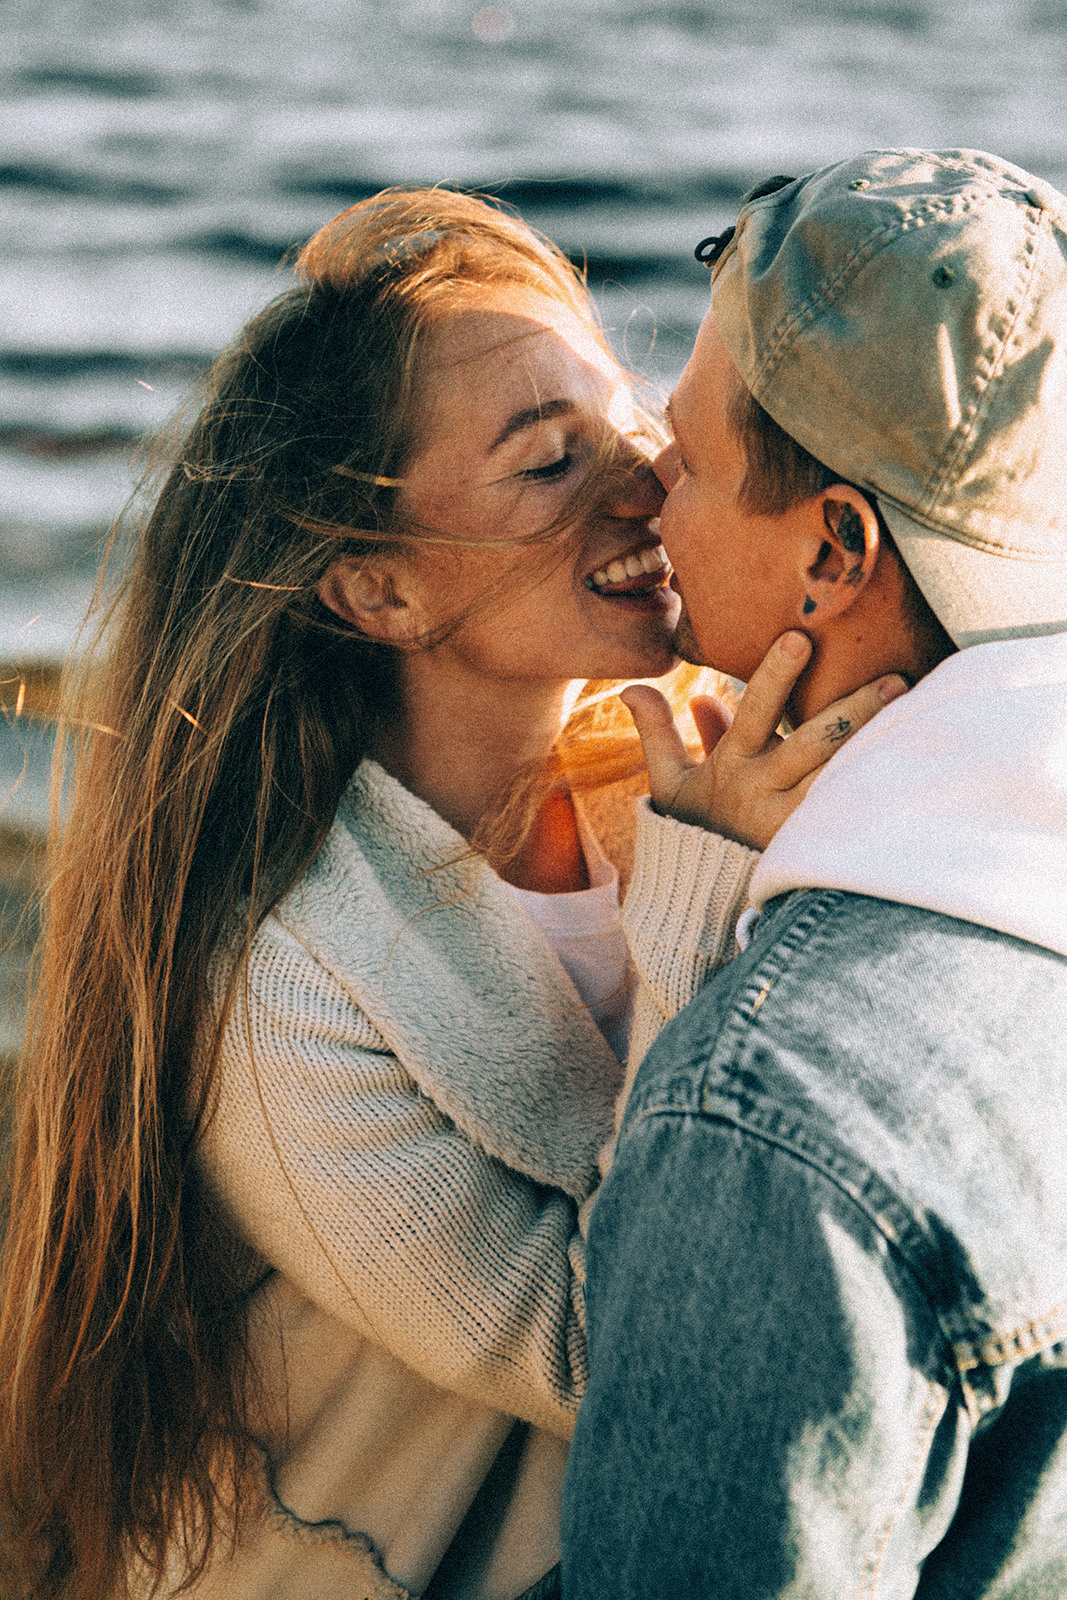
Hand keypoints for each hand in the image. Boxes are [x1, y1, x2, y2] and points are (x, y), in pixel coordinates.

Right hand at [621, 631, 907, 850]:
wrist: (703, 897)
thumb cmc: (694, 828)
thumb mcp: (668, 783)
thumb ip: (657, 731)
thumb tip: (632, 688)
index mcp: (731, 766)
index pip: (753, 713)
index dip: (775, 676)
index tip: (799, 638)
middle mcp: (764, 791)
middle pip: (812, 745)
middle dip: (852, 711)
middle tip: (895, 680)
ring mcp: (792, 820)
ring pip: (839, 777)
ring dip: (876, 744)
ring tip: (915, 713)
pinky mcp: (815, 845)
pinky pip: (849, 812)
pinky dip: (875, 786)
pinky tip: (911, 765)